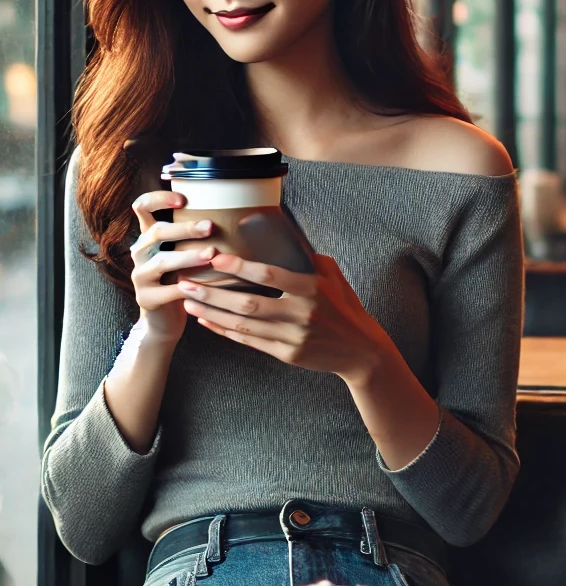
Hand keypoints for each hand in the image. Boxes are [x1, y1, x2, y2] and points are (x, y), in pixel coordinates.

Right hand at [130, 191, 216, 346]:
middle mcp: (139, 252)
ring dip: (188, 256)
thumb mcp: (184, 254)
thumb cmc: (182, 280)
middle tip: (210, 227)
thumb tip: (237, 213)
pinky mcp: (145, 298)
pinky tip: (206, 287)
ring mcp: (139, 276)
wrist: (163, 321)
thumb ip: (195, 236)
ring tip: (211, 254)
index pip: (142, 207)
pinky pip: (167, 291)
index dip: (158, 199)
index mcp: (148, 237)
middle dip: (185, 228)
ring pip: (162, 261)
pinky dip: (189, 288)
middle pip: (157, 232)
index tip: (183, 199)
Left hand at [179, 249, 389, 382]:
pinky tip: (207, 321)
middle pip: (248, 304)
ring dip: (212, 313)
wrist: (359, 350)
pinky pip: (249, 342)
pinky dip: (225, 331)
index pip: (270, 276)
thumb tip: (280, 230)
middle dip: (213, 294)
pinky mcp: (287, 355)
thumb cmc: (344, 305)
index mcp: (312, 288)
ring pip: (243, 325)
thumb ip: (306, 257)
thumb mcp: (333, 275)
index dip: (240, 268)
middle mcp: (300, 314)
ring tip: (188, 302)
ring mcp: (292, 337)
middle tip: (186, 283)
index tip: (215, 259)